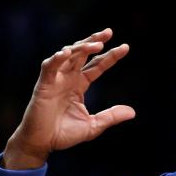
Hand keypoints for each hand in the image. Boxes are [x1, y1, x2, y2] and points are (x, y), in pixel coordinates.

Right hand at [3, 28, 135, 168]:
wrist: (43, 143)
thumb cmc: (64, 134)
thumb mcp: (94, 125)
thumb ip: (111, 116)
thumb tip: (133, 112)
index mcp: (79, 85)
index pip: (97, 66)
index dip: (110, 56)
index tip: (125, 47)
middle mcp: (68, 78)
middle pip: (82, 54)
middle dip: (95, 42)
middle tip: (109, 32)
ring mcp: (55, 79)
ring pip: (68, 56)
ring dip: (81, 48)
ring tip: (97, 44)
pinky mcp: (44, 84)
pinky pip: (50, 67)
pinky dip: (58, 58)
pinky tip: (68, 52)